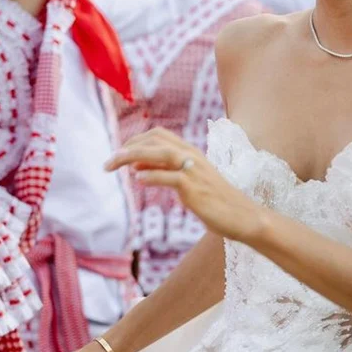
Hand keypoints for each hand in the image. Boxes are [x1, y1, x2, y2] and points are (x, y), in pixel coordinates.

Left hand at [105, 127, 263, 242]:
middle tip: (108, 163)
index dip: (136, 140)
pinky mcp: (195, 189)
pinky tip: (138, 180)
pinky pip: (170, 177)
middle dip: (128, 148)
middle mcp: (192, 157)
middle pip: (155, 141)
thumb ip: (164, 173)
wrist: (242, 216)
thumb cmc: (215, 202)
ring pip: (160, 154)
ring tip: (115, 164)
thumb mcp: (187, 183)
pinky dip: (152, 176)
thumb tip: (137, 169)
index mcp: (190, 153)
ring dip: (133, 157)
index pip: (158, 135)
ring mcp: (194, 172)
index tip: (119, 154)